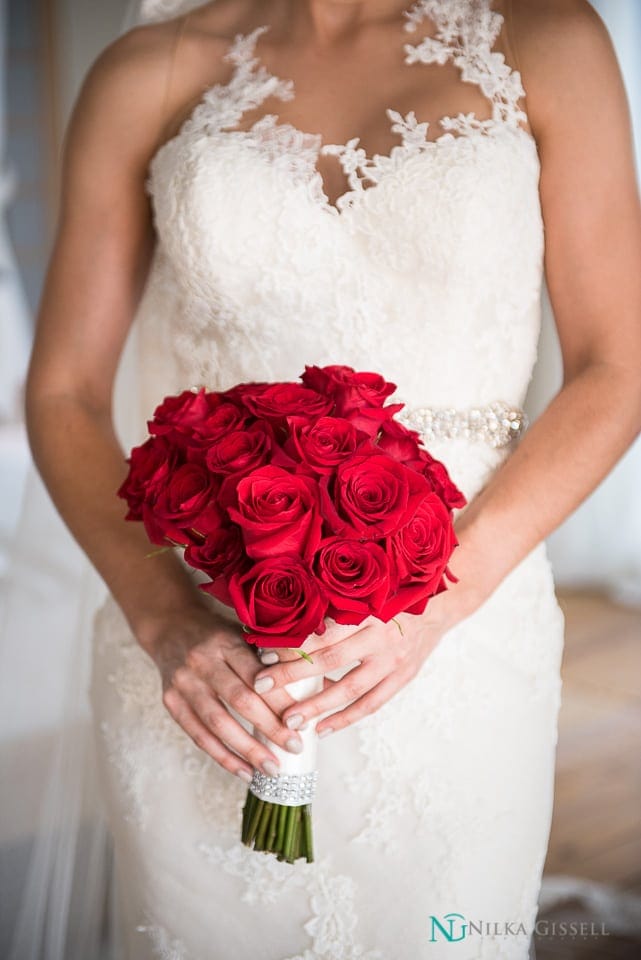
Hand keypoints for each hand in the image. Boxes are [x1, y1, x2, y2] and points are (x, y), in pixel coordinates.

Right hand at [140, 601, 306, 781]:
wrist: (170, 625)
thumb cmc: (219, 634)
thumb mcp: (246, 635)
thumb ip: (280, 659)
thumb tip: (327, 685)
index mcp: (225, 641)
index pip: (257, 674)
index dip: (280, 700)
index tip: (304, 722)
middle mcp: (202, 661)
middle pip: (239, 700)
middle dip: (269, 728)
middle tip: (295, 747)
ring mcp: (183, 682)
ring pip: (217, 723)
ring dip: (247, 750)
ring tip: (272, 769)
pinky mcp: (170, 702)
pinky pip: (198, 735)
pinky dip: (222, 756)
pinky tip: (244, 771)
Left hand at [252, 590, 463, 737]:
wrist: (440, 606)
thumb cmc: (393, 595)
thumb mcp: (366, 592)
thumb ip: (334, 604)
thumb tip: (286, 620)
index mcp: (367, 610)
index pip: (323, 629)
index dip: (292, 642)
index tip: (262, 651)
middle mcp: (380, 636)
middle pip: (331, 659)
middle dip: (293, 674)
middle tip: (262, 686)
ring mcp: (394, 661)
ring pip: (350, 689)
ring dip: (318, 706)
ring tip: (290, 720)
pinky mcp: (402, 678)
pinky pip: (371, 704)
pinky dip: (346, 718)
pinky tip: (322, 728)